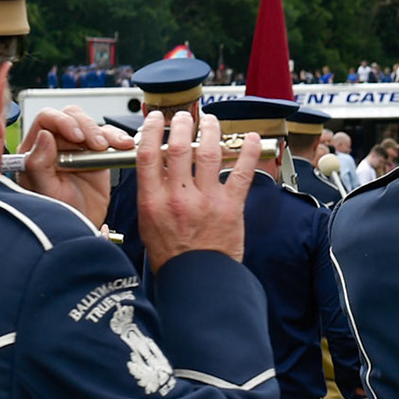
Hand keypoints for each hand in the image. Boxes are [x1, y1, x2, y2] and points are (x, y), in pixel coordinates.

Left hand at [17, 105, 131, 226]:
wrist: (81, 227)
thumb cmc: (58, 212)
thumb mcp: (44, 191)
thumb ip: (38, 164)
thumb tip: (44, 136)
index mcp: (37, 149)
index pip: (47, 119)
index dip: (63, 122)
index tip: (77, 137)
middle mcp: (57, 144)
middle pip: (71, 116)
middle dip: (87, 126)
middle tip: (97, 145)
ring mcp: (79, 149)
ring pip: (92, 124)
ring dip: (105, 132)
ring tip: (111, 147)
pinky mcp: (98, 155)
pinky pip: (109, 138)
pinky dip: (119, 139)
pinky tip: (124, 145)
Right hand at [135, 110, 261, 271]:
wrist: (198, 281)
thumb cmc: (174, 256)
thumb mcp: (148, 224)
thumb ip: (152, 195)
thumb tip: (155, 168)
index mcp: (153, 201)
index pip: (147, 154)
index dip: (151, 129)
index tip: (156, 118)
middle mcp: (178, 197)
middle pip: (177, 147)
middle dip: (181, 125)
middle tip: (185, 117)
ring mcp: (206, 200)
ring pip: (208, 153)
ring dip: (210, 131)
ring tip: (211, 122)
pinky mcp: (231, 206)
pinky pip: (241, 173)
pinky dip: (248, 152)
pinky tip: (252, 138)